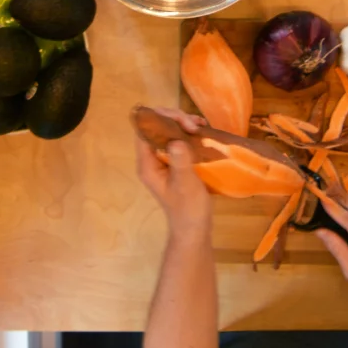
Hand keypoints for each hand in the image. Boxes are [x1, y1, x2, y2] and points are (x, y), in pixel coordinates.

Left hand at [136, 108, 212, 244]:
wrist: (194, 228)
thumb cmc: (188, 209)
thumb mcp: (186, 184)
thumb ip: (180, 162)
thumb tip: (176, 141)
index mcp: (147, 164)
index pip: (144, 130)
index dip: (161, 118)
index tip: (183, 121)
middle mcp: (151, 159)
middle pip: (156, 127)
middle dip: (175, 120)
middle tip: (195, 125)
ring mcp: (163, 160)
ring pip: (167, 131)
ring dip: (183, 124)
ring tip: (201, 126)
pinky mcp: (175, 162)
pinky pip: (177, 140)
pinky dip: (188, 133)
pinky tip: (203, 132)